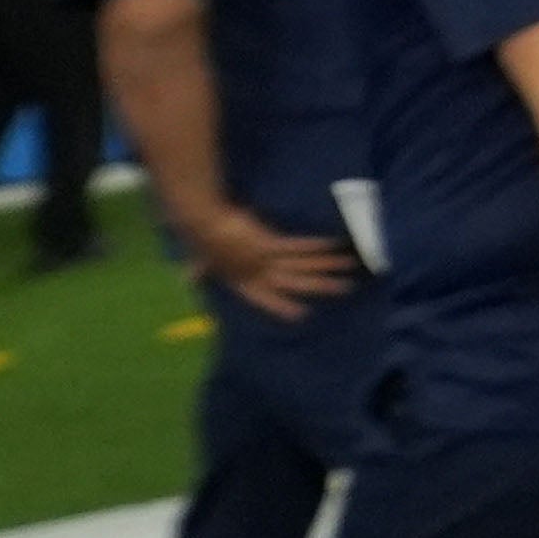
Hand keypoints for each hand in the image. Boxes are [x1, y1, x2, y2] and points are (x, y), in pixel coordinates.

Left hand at [172, 202, 354, 317]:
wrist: (202, 222)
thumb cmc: (200, 239)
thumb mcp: (200, 259)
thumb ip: (199, 271)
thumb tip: (189, 278)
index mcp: (240, 281)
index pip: (265, 298)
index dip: (282, 306)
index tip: (302, 315)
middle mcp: (257, 274)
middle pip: (295, 284)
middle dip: (321, 286)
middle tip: (345, 288)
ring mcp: (264, 261)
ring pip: (301, 267)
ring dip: (327, 266)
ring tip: (350, 264)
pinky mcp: (268, 244)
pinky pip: (297, 247)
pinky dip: (316, 245)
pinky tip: (334, 243)